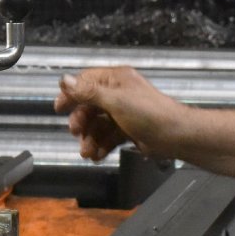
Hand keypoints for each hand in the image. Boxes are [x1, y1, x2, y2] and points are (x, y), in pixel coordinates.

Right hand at [53, 68, 186, 161]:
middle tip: (76, 133)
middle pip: (89, 106)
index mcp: (116, 80)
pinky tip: (98, 156)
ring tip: (88, 153)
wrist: (175, 136)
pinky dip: (101, 145)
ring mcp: (123, 113)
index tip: (59, 107)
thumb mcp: (114, 101)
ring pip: (98, 124)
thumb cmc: (149, 113)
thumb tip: (64, 80)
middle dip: (81, 122)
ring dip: (90, 138)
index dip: (71, 94)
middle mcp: (118, 94)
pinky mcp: (128, 130)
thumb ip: (88, 92)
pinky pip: (108, 136)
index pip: (86, 82)